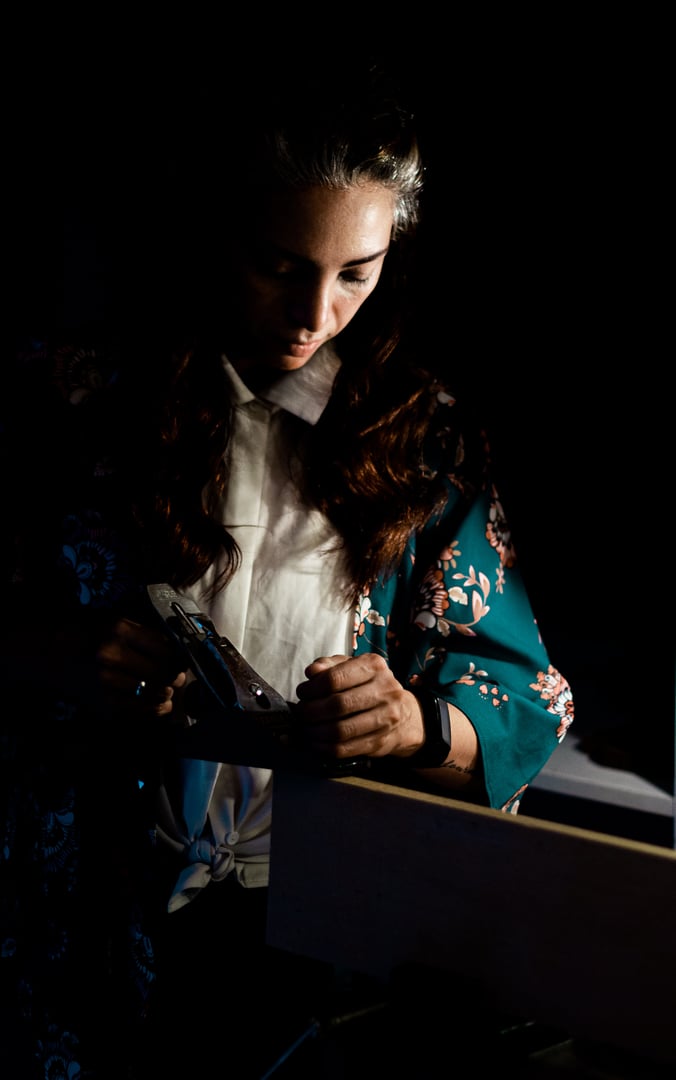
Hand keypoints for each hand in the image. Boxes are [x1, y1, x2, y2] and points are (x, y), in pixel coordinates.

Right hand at [96, 617, 188, 717]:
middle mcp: (111, 654)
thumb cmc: (111, 638)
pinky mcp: (106, 699)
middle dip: (175, 676)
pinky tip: (161, 703)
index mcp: (122, 631)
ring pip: (153, 692)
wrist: (73, 652)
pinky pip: (142, 710)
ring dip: (166, 693)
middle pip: (161, 673)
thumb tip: (184, 655)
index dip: (179, 658)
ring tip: (167, 688)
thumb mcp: (130, 627)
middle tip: (177, 676)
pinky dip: (157, 708)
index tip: (182, 661)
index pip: (164, 650)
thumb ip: (156, 639)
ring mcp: (106, 679)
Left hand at [295, 654, 424, 760]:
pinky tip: (315, 742)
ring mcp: (385, 718)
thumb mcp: (351, 667)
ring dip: (315, 732)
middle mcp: (385, 690)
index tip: (302, 693)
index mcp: (374, 666)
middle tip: (300, 713)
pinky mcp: (380, 742)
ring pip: (340, 730)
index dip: (311, 688)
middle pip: (337, 705)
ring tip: (305, 728)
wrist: (404, 714)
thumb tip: (311, 672)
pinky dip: (324, 747)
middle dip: (310, 711)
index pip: (334, 678)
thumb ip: (329, 665)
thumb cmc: (368, 686)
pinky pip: (345, 749)